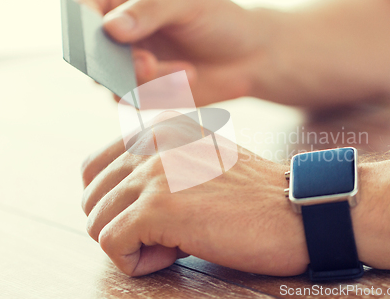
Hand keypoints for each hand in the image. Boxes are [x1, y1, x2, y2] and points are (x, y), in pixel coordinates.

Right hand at [74, 0, 278, 105]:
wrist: (249, 57)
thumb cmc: (219, 20)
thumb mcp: (187, 3)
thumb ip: (149, 10)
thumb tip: (110, 27)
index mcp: (121, 0)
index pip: (83, 8)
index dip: (81, 24)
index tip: (104, 36)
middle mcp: (118, 35)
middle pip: (89, 53)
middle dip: (116, 64)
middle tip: (149, 65)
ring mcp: (128, 66)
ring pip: (112, 83)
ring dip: (148, 82)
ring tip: (187, 71)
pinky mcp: (144, 93)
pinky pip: (136, 101)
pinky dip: (162, 94)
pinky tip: (189, 79)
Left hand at [80, 111, 308, 275]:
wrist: (296, 211)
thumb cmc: (253, 197)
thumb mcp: (201, 161)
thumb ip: (159, 164)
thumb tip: (115, 196)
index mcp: (161, 127)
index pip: (95, 166)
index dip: (115, 202)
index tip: (152, 215)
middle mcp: (152, 141)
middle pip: (92, 197)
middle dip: (120, 224)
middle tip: (163, 232)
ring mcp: (154, 172)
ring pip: (96, 222)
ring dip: (131, 244)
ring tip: (174, 243)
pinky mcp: (159, 207)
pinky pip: (111, 245)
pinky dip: (136, 262)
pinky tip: (175, 254)